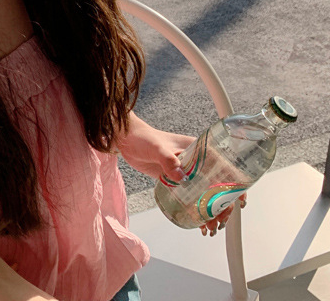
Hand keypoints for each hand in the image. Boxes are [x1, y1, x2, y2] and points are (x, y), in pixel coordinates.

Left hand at [116, 114, 246, 235]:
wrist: (126, 139)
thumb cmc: (143, 137)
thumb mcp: (157, 147)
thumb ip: (168, 160)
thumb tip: (180, 176)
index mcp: (197, 150)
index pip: (223, 167)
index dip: (235, 184)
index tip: (239, 200)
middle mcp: (195, 161)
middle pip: (217, 185)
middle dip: (223, 204)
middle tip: (219, 220)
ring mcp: (185, 171)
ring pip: (205, 193)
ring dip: (211, 210)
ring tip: (210, 227)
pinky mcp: (174, 179)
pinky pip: (190, 196)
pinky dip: (197, 208)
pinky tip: (198, 221)